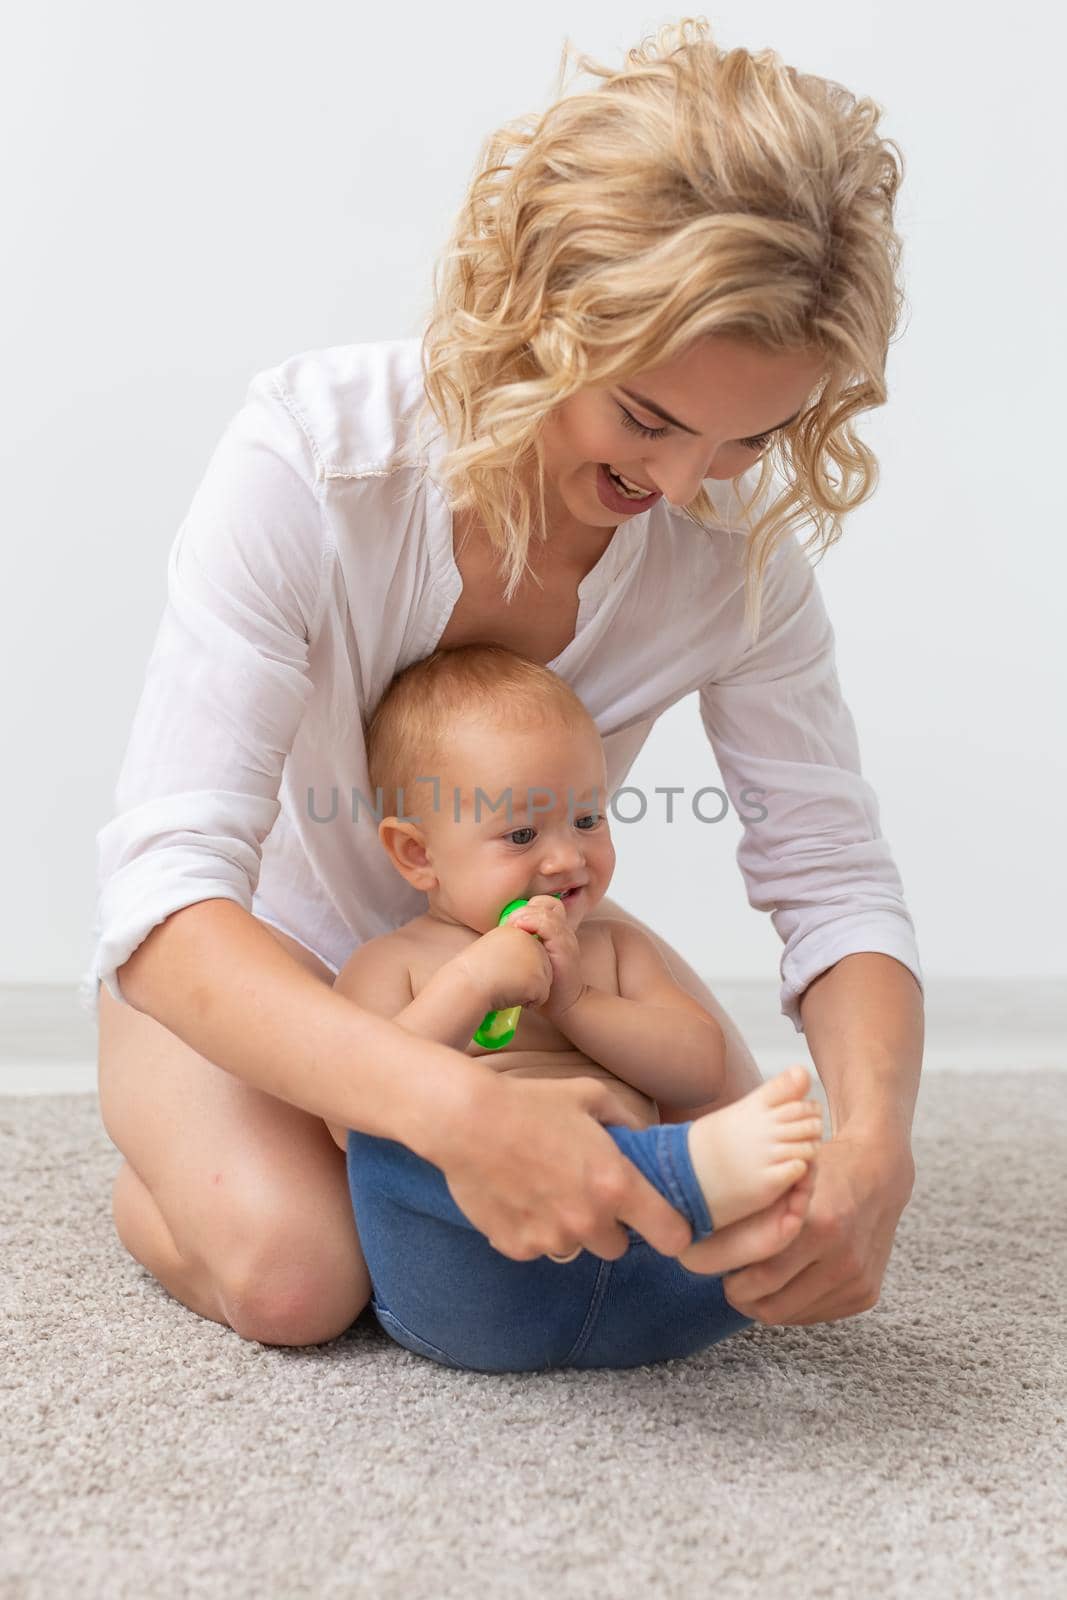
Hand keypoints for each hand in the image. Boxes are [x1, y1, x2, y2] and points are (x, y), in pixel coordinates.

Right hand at [431, 1073, 694, 1262]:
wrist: (465, 1120)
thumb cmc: (530, 1103)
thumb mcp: (590, 1095)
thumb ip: (629, 1120)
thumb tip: (649, 1137)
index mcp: (616, 1186)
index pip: (671, 1236)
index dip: (672, 1231)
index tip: (664, 1224)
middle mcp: (588, 1221)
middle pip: (617, 1247)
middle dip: (608, 1225)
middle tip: (585, 1191)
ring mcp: (550, 1239)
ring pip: (573, 1247)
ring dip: (568, 1228)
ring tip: (544, 1188)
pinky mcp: (516, 1248)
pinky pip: (535, 1247)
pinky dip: (531, 1229)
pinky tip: (516, 1195)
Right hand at [454, 923, 552, 1012]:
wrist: (467, 984)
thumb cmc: (473, 973)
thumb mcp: (491, 949)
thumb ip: (509, 949)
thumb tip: (519, 961)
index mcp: (517, 932)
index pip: (531, 955)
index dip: (516, 969)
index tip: (497, 970)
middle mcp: (531, 942)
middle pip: (541, 968)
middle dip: (525, 980)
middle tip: (502, 980)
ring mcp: (537, 960)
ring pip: (543, 983)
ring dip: (526, 992)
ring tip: (505, 987)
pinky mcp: (539, 979)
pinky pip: (542, 997)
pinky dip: (528, 1003)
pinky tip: (510, 996)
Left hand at [505, 895, 584, 1019]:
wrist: (566, 1004)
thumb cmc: (546, 984)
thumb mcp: (534, 958)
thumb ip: (524, 944)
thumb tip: (498, 935)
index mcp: (557, 931)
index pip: (544, 905)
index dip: (527, 908)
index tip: (511, 922)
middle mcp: (564, 931)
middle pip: (547, 903)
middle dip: (524, 909)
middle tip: (509, 923)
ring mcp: (566, 939)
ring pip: (547, 912)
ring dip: (526, 914)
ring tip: (512, 925)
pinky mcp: (564, 949)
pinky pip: (551, 927)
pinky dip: (533, 923)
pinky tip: (520, 929)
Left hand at [719, 1130, 914, 1324]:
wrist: (878, 1174)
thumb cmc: (821, 1172)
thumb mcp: (784, 1179)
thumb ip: (752, 1211)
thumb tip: (698, 1241)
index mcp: (819, 1225)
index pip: (759, 1276)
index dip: (728, 1280)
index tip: (712, 1269)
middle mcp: (842, 1258)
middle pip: (771, 1304)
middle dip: (741, 1297)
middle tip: (730, 1281)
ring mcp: (857, 1280)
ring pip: (791, 1315)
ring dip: (766, 1302)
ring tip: (754, 1280)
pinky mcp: (866, 1295)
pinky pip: (814, 1316)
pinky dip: (793, 1304)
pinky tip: (786, 1281)